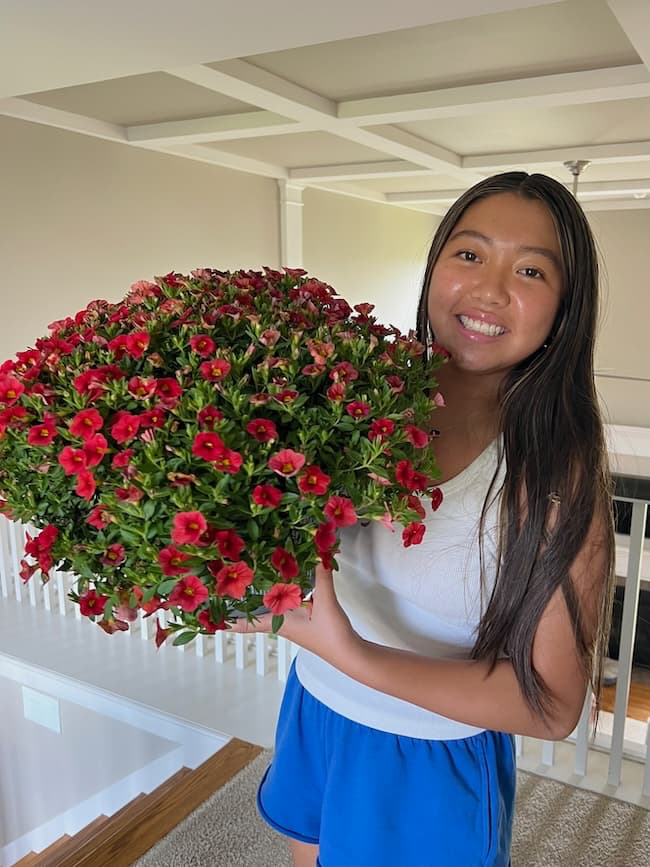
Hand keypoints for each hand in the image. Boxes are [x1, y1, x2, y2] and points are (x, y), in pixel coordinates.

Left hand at [228, 564, 361, 671]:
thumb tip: (318, 553)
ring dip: (260, 598)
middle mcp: (282, 624)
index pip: (246, 624)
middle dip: (240, 603)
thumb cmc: (332, 635)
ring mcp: (293, 623)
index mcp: (279, 623)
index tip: (208, 619)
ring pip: (271, 609)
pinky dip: (281, 596)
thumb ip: (321, 576)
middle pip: (255, 614)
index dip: (227, 621)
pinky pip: (286, 607)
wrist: (350, 654)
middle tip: (224, 589)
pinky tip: (285, 586)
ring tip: (248, 582)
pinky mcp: (305, 621)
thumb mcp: (325, 602)